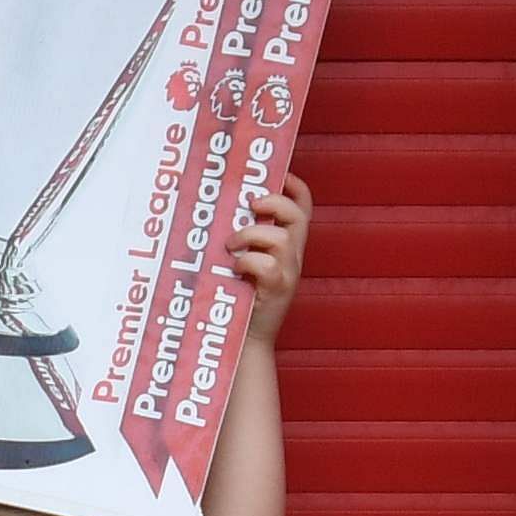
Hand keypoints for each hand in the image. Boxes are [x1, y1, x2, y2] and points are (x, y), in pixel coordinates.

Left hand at [228, 172, 315, 340]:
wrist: (244, 340)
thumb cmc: (237, 297)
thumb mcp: (243, 260)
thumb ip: (240, 237)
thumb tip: (213, 208)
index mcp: (287, 244)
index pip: (303, 206)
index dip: (294, 186)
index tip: (279, 175)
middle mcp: (293, 255)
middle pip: (298, 215)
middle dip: (274, 202)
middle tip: (250, 206)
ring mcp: (288, 272)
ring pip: (280, 238)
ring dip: (251, 234)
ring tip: (231, 245)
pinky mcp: (278, 289)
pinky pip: (267, 265)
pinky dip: (248, 261)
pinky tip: (235, 268)